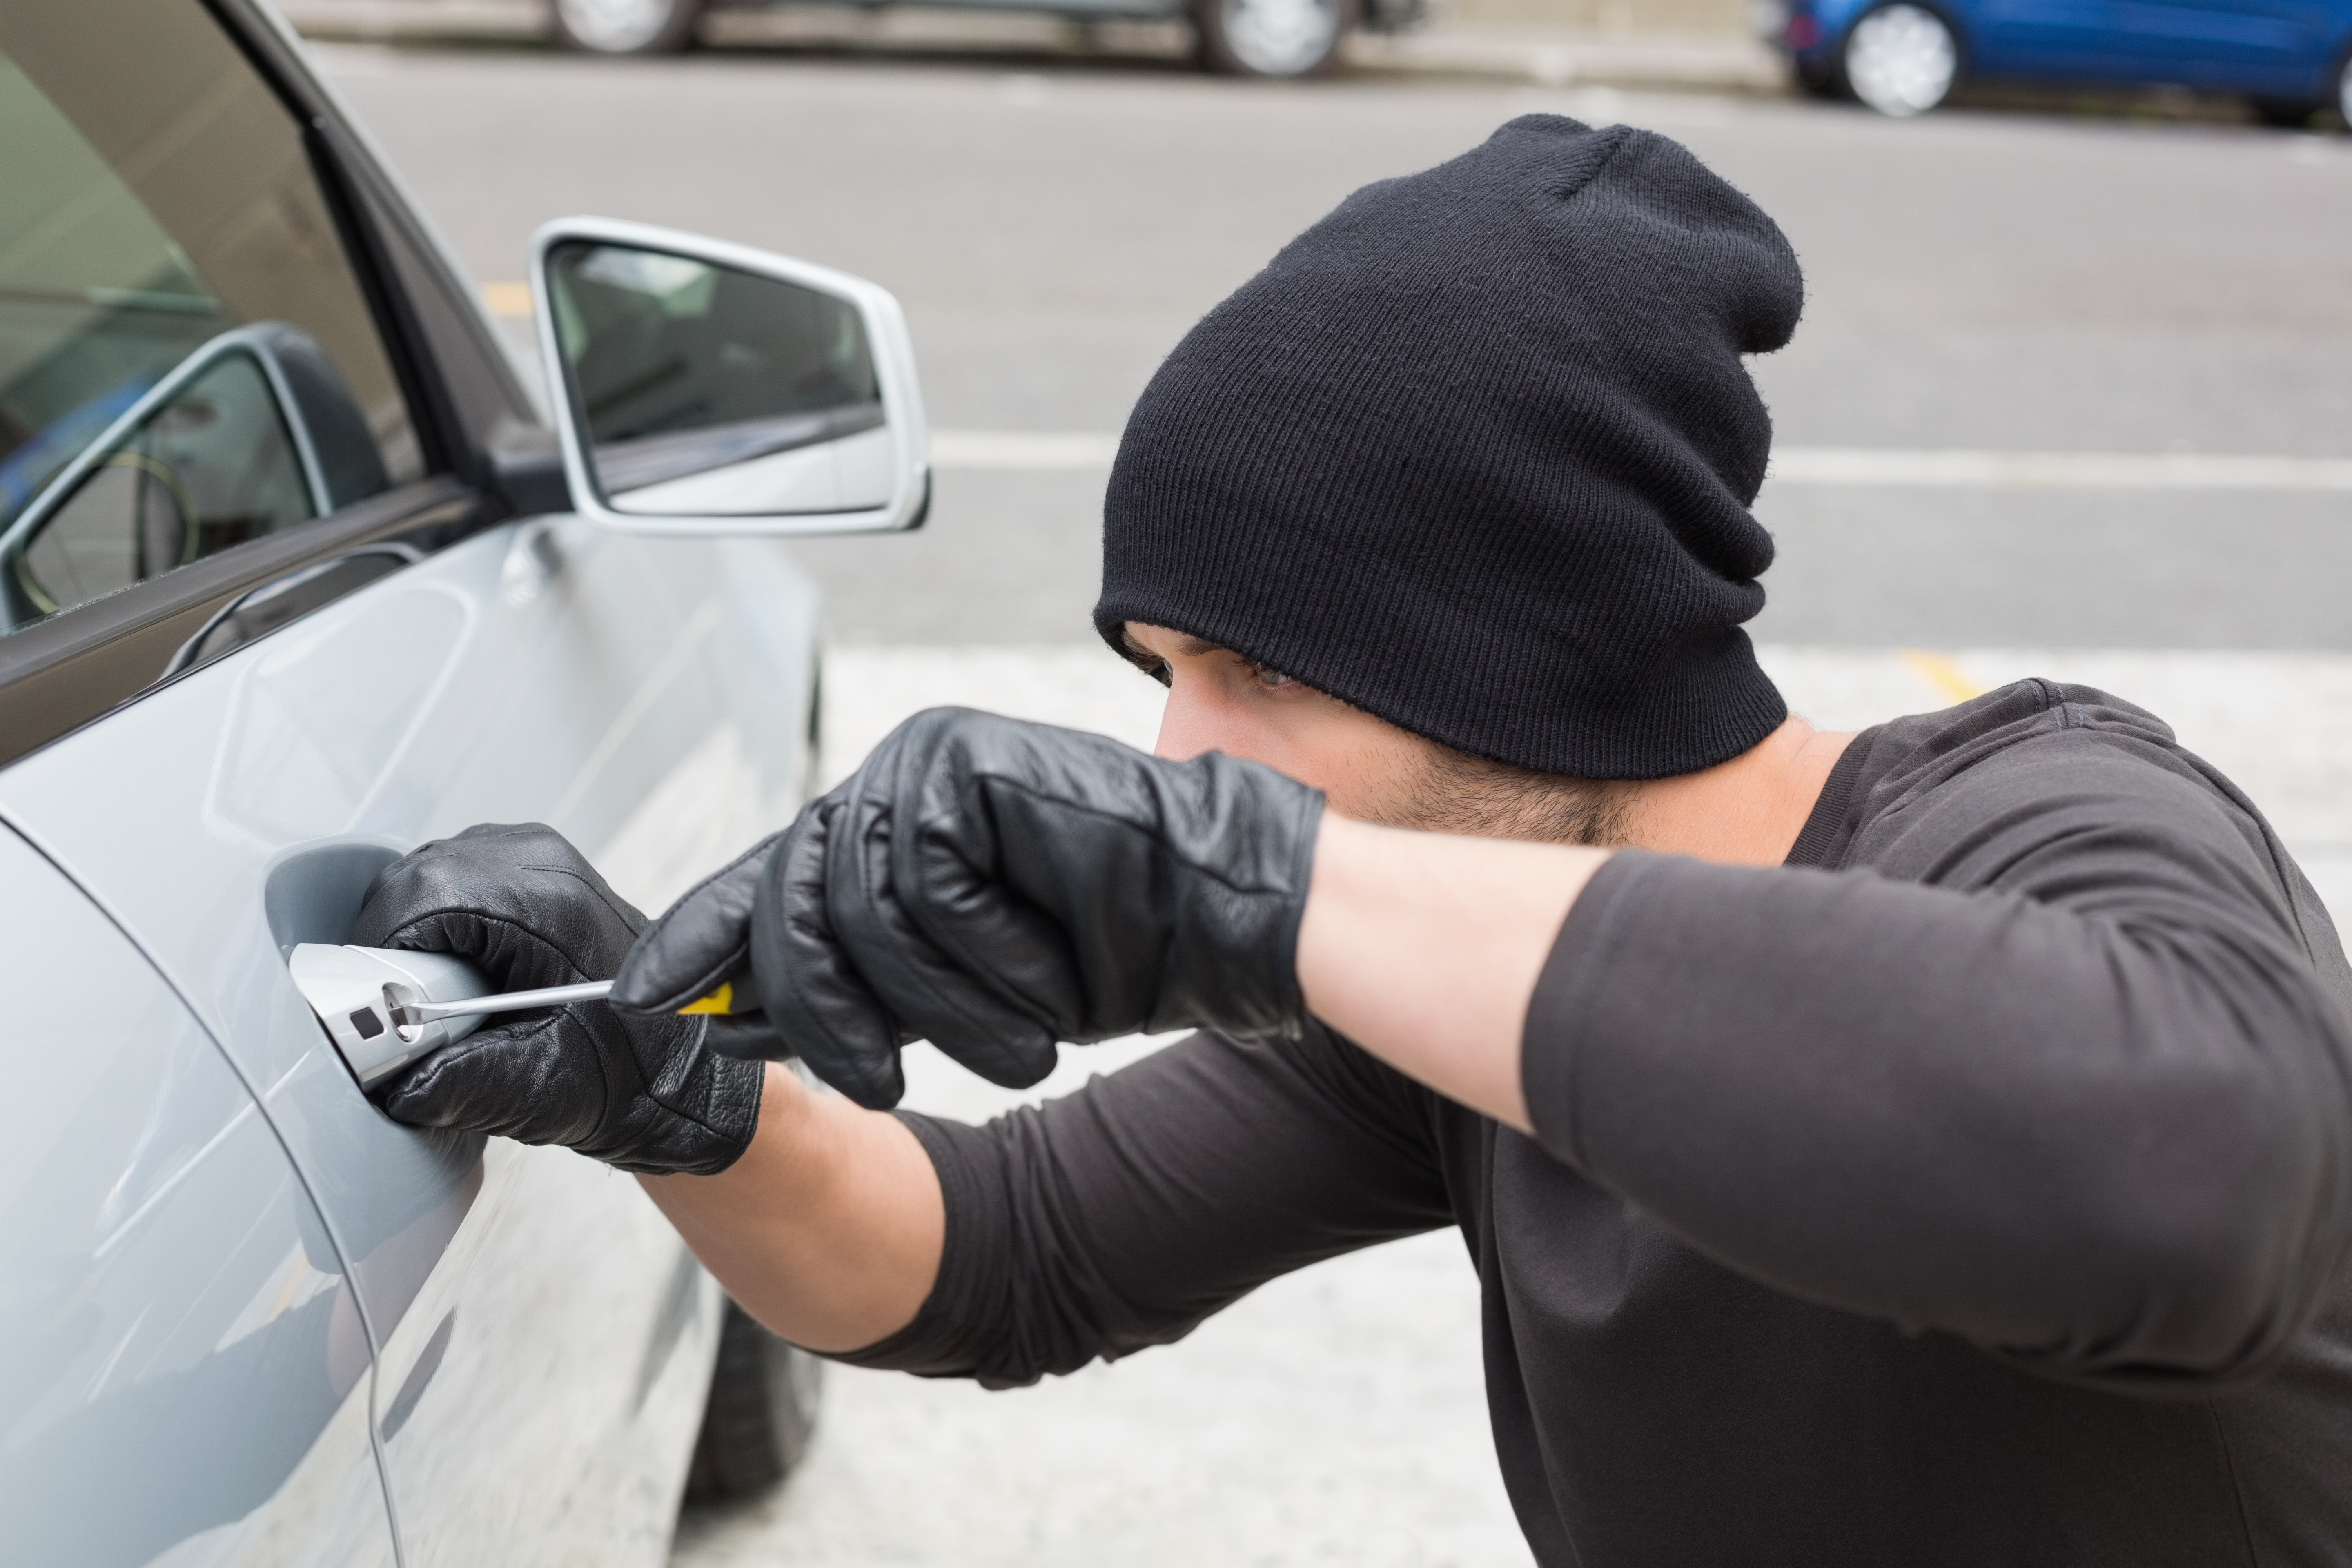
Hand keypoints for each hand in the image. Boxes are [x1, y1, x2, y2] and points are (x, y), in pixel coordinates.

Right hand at [352, 823, 763, 1175]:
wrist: (679, 1069)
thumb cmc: (629, 1073)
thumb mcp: (539, 1090)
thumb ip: (459, 1084)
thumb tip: (387, 1081)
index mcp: (548, 903)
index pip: (417, 898)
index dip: (378, 958)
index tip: (373, 1008)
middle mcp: (541, 862)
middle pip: (414, 881)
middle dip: (391, 949)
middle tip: (402, 1012)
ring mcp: (538, 858)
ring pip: (426, 878)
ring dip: (413, 938)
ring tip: (438, 997)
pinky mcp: (532, 871)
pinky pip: (453, 883)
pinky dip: (441, 928)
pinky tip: (461, 974)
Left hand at [613, 709, 1324, 1108]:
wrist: (1225, 914)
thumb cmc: (1108, 946)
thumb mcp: (959, 985)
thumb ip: (853, 984)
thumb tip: (728, 1015)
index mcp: (887, 824)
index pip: (761, 884)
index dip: (697, 948)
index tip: (639, 1001)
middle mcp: (895, 781)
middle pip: (789, 908)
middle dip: (822, 1015)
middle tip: (873, 1080)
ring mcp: (925, 762)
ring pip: (853, 912)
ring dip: (938, 1005)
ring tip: (1016, 1031)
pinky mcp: (960, 762)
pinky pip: (921, 883)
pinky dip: (983, 950)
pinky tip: (1044, 955)